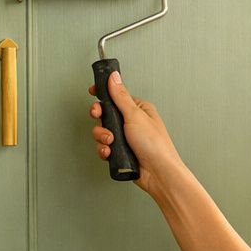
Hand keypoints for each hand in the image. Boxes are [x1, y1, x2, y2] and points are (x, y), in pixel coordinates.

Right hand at [88, 71, 186, 195]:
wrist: (158, 173)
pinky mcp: (120, 152)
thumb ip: (120, 96)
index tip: (92, 91)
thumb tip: (114, 77)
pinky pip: (104, 147)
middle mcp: (131, 123)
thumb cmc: (155, 144)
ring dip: (102, 137)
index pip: (116, 96)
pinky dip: (104, 150)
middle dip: (100, 118)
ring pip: (102, 132)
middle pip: (105, 114)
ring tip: (111, 141)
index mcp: (138, 109)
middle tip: (98, 116)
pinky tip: (110, 153)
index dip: (103, 94)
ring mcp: (125, 138)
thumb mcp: (135, 115)